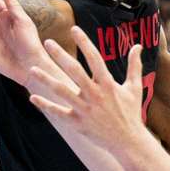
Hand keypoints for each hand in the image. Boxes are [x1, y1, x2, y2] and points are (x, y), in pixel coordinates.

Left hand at [27, 26, 145, 150]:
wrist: (128, 142)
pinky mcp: (77, 123)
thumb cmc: (131, 113)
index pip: (94, 58)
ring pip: (62, 91)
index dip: (84, 42)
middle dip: (60, 55)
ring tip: (33, 68)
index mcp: (108, 84)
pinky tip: (32, 97)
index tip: (74, 29)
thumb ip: (134, 65)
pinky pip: (58, 113)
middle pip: (75, 71)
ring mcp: (85, 110)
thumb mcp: (134, 88)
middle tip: (47, 42)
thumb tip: (137, 45)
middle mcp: (95, 95)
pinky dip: (45, 105)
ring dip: (46, 79)